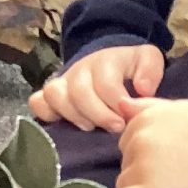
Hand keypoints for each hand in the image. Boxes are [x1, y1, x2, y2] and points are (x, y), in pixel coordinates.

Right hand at [28, 43, 164, 132]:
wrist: (111, 62)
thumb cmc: (131, 67)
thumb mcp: (147, 60)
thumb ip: (150, 71)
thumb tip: (142, 89)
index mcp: (105, 60)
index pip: (105, 82)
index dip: (116, 103)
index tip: (127, 119)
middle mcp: (80, 68)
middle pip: (79, 91)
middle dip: (98, 113)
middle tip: (115, 127)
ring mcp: (63, 81)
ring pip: (54, 94)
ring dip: (73, 115)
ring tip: (91, 127)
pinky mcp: (51, 94)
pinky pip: (37, 102)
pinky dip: (46, 114)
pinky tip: (64, 124)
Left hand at [114, 99, 187, 187]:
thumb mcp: (181, 108)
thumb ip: (148, 107)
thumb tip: (121, 105)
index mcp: (144, 120)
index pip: (127, 141)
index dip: (144, 151)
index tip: (166, 158)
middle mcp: (137, 141)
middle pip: (125, 161)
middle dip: (141, 168)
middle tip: (171, 173)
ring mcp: (141, 168)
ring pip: (124, 183)